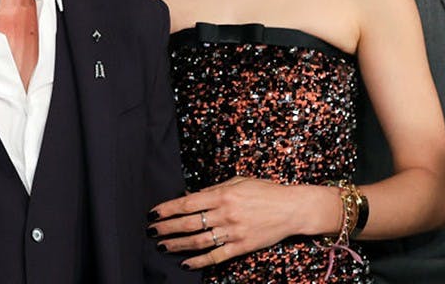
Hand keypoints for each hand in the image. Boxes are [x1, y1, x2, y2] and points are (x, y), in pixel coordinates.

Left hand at [147, 177, 325, 269]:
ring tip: (162, 246)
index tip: (153, 212)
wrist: (292, 208)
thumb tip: (192, 196)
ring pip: (199, 241)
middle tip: (151, 231)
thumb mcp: (239, 182)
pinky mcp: (242, 246)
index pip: (188, 203)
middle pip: (189, 223)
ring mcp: (234, 232)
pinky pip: (216, 256)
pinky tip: (186, 263)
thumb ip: (215, 189)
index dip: (168, 209)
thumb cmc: (265, 191)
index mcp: (224, 195)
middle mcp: (226, 214)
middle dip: (167, 227)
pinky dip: (199, 261)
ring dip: (178, 244)